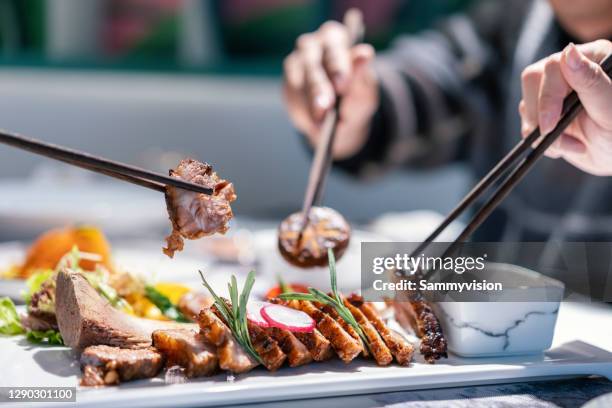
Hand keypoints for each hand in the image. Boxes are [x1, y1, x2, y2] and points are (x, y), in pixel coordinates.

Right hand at [283, 20, 377, 159]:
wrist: (342, 122)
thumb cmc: (356, 98)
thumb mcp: (364, 91)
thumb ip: (361, 74)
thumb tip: (364, 52)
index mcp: (335, 38)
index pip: (334, 45)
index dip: (337, 65)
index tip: (342, 86)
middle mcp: (312, 46)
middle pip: (311, 60)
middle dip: (319, 85)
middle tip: (327, 105)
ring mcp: (296, 64)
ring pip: (298, 79)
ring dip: (308, 100)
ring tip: (320, 118)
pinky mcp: (288, 85)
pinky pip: (291, 96)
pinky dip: (301, 109)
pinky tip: (311, 121)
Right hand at [519, 40, 611, 175]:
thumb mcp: (610, 109)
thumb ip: (591, 80)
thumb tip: (569, 53)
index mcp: (593, 57)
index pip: (553, 66)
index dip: (547, 96)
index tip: (550, 125)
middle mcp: (570, 70)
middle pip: (532, 80)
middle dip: (540, 114)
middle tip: (555, 136)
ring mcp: (555, 91)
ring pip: (527, 104)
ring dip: (543, 132)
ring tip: (574, 144)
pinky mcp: (544, 111)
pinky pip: (527, 123)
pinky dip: (541, 141)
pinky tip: (567, 145)